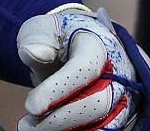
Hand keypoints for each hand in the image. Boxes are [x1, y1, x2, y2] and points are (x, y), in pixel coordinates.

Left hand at [17, 4, 149, 130]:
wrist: (82, 49)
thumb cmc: (61, 40)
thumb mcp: (45, 28)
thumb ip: (37, 37)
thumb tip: (32, 52)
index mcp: (100, 45)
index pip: (85, 68)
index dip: (58, 89)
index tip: (30, 106)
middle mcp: (120, 73)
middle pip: (98, 104)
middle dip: (59, 120)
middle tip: (24, 126)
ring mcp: (124, 99)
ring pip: (104, 126)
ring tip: (34, 129)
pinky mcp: (121, 120)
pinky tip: (52, 130)